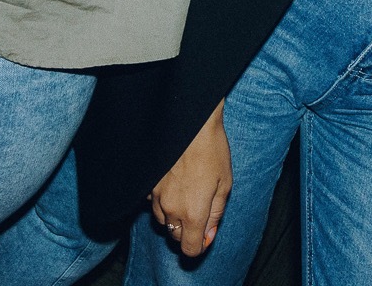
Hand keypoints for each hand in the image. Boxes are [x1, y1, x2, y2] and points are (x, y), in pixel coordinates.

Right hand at [150, 103, 230, 257]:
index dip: (198, 246)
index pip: (190, 249)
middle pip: (175, 236)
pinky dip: (162, 200)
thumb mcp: (224, 185)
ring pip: (163, 220)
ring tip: (188, 194)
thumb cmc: (212, 151)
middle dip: (188, 230)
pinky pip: (152, 202)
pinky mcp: (147, 183)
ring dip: (174, 215)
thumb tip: (208, 235)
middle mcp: (170, 208)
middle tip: (200, 210)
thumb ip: (216, 214)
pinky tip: (174, 184)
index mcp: (193, 213)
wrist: (190, 123)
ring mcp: (155, 196)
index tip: (205, 236)